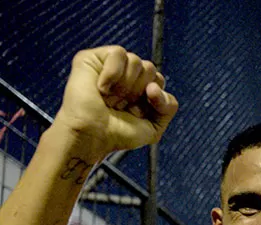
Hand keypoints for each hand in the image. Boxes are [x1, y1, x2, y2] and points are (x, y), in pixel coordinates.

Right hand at [53, 46, 176, 152]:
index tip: (135, 112)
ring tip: (109, 98)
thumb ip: (168, 106)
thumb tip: (153, 86)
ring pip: (136, 60)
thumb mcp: (154, 126)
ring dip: (125, 86)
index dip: (152, 98)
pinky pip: (118, 53)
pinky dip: (112, 73)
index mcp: (140, 87)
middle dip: (137, 92)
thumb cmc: (118, 133)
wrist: (92, 135)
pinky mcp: (92, 58)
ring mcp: (109, 65)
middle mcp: (126, 74)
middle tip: (119, 105)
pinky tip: (101, 87)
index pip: (159, 80)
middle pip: (150, 68)